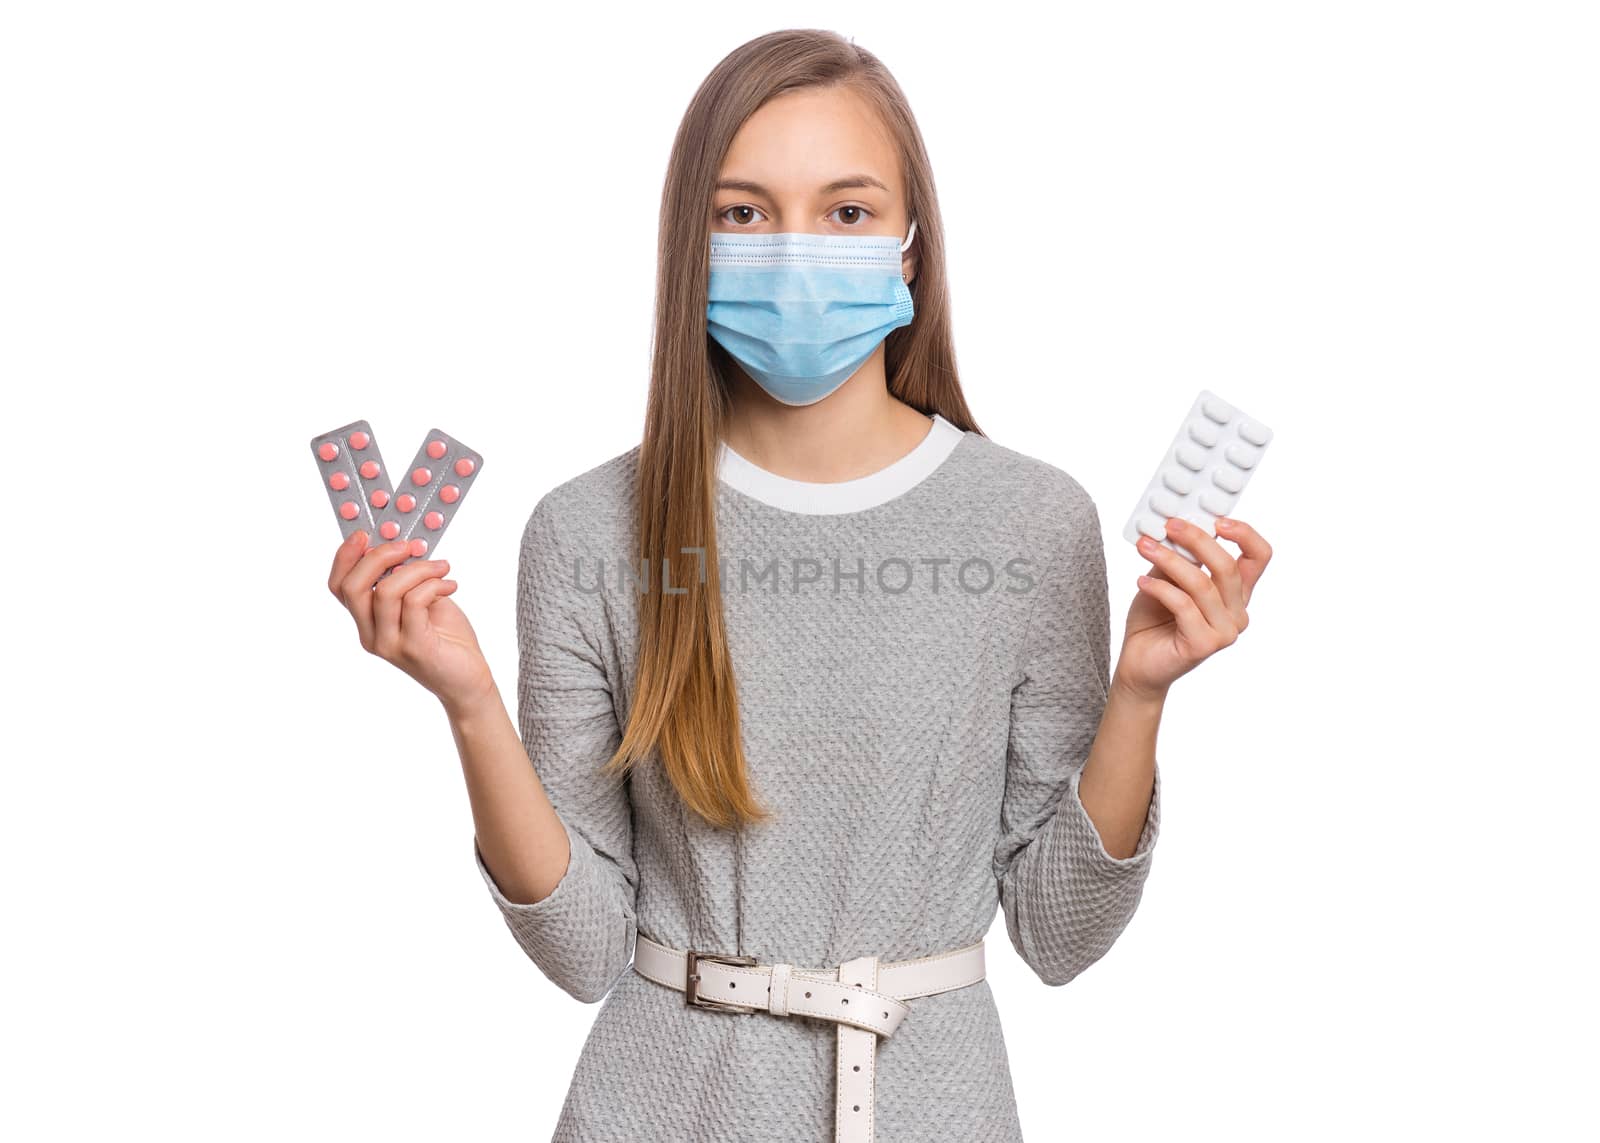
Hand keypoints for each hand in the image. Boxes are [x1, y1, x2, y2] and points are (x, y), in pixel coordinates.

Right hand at [327, 530, 496, 714]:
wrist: (468, 680)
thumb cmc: (446, 639)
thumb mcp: (421, 602)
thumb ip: (405, 580)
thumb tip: (402, 546)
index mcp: (367, 622)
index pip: (339, 587)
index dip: (345, 557)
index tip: (365, 534)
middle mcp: (371, 635)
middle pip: (353, 587)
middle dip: (380, 556)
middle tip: (408, 546)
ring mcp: (389, 644)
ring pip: (386, 591)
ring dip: (418, 569)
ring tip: (442, 568)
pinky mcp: (414, 648)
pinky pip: (415, 602)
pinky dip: (434, 584)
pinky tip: (451, 585)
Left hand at [1115, 516, 1271, 701]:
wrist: (1138, 664)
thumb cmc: (1154, 620)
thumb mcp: (1166, 579)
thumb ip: (1179, 557)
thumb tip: (1177, 527)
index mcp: (1236, 593)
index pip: (1258, 557)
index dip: (1244, 534)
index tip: (1217, 519)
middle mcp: (1237, 612)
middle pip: (1228, 566)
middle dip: (1197, 539)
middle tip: (1169, 525)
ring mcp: (1225, 631)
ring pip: (1202, 584)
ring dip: (1169, 560)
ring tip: (1145, 548)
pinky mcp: (1204, 645)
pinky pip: (1183, 606)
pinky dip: (1159, 588)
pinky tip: (1141, 582)